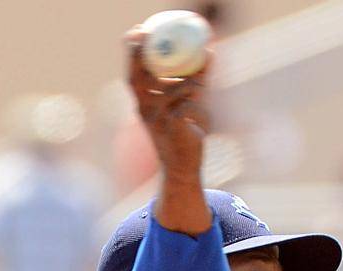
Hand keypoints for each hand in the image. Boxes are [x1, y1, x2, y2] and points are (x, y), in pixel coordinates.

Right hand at [124, 28, 211, 234]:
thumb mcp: (190, 101)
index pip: (133, 73)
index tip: (138, 30)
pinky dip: (195, 103)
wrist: (183, 167)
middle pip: (137, 77)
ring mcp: (155, 119)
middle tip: (152, 35)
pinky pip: (183, 105)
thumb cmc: (186, 133)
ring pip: (168, 89)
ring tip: (200, 79)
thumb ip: (197, 78)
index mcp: (144, 101)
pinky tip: (200, 109)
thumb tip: (209, 52)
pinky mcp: (169, 129)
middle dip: (141, 55)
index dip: (133, 52)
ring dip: (185, 81)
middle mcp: (144, 109)